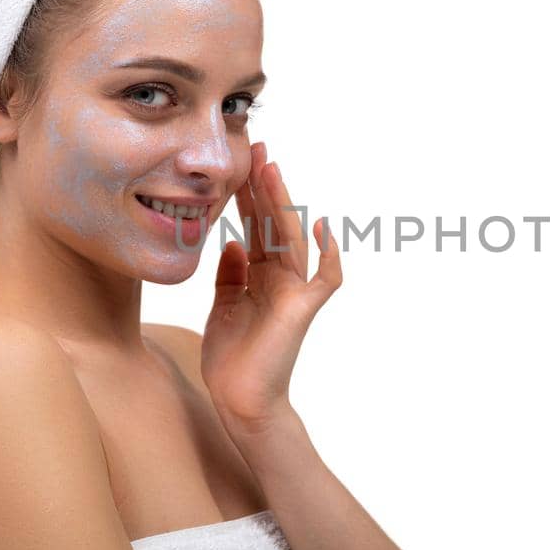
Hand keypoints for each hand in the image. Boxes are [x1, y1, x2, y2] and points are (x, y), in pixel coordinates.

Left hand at [201, 141, 342, 437]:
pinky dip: (328, 255)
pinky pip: (325, 278)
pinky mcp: (303, 310)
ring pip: (291, 240)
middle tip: (257, 149)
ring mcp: (295, 292)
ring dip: (282, 204)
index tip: (240, 163)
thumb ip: (230, 273)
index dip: (247, 195)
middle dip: (264, 187)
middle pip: (272, 224)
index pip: (254, 226)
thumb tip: (234, 240)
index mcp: (260, 276)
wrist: (239, 400)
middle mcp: (281, 278)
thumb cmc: (230, 359)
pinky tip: (320, 228)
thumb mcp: (222, 306)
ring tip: (272, 170)